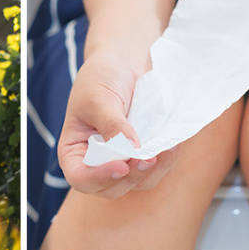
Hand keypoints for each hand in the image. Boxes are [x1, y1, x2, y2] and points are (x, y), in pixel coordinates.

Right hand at [56, 53, 179, 198]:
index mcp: (75, 151)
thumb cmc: (102, 77)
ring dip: (154, 172)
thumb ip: (112, 126)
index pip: (81, 178)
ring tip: (166, 149)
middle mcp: (97, 163)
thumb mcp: (99, 98)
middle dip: (132, 176)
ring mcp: (123, 161)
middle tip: (149, 158)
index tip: (121, 166)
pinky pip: (157, 169)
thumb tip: (131, 150)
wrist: (124, 61)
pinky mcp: (145, 155)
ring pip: (138, 183)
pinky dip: (167, 161)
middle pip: (112, 188)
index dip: (100, 178)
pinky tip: (173, 144)